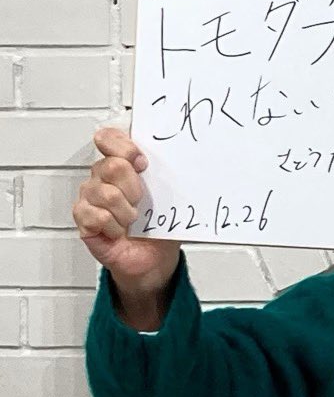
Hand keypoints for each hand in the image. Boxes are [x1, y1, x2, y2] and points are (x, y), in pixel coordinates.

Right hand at [72, 126, 180, 323]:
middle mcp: (101, 177)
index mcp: (121, 164)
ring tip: (133, 220)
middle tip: (141, 201)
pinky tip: (119, 231)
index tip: (142, 162)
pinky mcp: (83, 220)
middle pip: (111, 166)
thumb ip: (167, 175)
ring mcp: (89, 197)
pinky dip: (114, 226)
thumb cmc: (159, 224)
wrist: (154, 258)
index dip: (123, 146)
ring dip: (126, 211)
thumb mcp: (169, 196)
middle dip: (134, 187)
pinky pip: (96, 216)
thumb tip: (187, 157)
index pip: (108, 138)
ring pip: (105, 193)